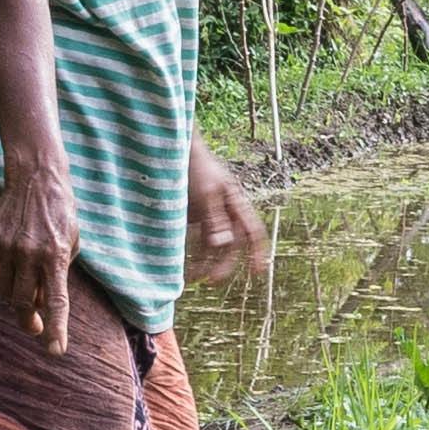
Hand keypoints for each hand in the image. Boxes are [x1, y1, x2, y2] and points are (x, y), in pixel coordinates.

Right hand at [0, 157, 79, 352]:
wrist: (36, 178)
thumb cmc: (60, 215)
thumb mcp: (70, 244)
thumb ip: (57, 275)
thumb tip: (39, 306)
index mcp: (56, 256)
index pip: (56, 301)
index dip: (56, 329)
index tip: (55, 351)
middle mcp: (31, 253)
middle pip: (24, 304)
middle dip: (30, 322)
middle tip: (34, 327)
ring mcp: (8, 246)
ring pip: (5, 291)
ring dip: (14, 294)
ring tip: (25, 278)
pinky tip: (8, 266)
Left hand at [184, 148, 266, 292]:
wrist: (170, 148)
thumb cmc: (194, 166)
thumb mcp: (206, 193)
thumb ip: (215, 219)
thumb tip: (223, 244)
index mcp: (236, 201)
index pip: (253, 230)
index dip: (258, 252)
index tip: (257, 272)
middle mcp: (226, 209)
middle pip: (232, 243)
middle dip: (224, 263)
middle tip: (212, 280)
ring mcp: (209, 212)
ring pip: (213, 243)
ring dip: (206, 261)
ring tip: (194, 276)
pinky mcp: (193, 213)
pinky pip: (197, 238)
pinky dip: (193, 251)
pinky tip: (183, 263)